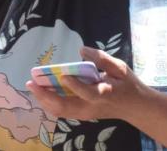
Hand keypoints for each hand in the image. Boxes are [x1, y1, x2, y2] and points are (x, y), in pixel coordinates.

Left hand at [25, 47, 152, 121]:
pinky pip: (61, 111)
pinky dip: (49, 103)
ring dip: (44, 99)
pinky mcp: (82, 115)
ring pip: (59, 111)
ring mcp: (85, 114)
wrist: (134, 107)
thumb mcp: (120, 68)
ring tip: (33, 86)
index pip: (87, 93)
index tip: (64, 74)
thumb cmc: (128, 85)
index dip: (75, 85)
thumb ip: (102, 59)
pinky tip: (43, 92)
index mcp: (104, 94)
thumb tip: (82, 49)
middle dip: (45, 96)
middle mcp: (91, 107)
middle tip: (31, 82)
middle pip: (64, 107)